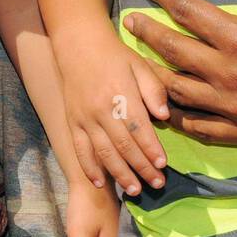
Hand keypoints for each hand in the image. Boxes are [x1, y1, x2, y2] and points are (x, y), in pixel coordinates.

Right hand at [57, 23, 169, 195]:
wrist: (79, 45)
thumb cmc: (116, 56)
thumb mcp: (140, 65)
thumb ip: (153, 90)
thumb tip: (164, 116)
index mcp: (121, 93)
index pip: (139, 127)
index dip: (151, 149)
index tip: (163, 165)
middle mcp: (101, 109)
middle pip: (124, 145)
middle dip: (142, 167)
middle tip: (157, 184)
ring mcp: (84, 118)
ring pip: (103, 152)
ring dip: (120, 174)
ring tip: (136, 190)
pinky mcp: (72, 122)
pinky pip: (80, 150)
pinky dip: (90, 168)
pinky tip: (101, 183)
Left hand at [123, 0, 236, 154]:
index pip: (188, 10)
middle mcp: (229, 74)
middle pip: (173, 50)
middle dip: (146, 32)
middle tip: (129, 20)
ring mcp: (232, 107)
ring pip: (177, 91)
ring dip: (152, 73)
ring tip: (137, 60)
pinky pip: (198, 127)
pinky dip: (177, 117)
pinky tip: (166, 108)